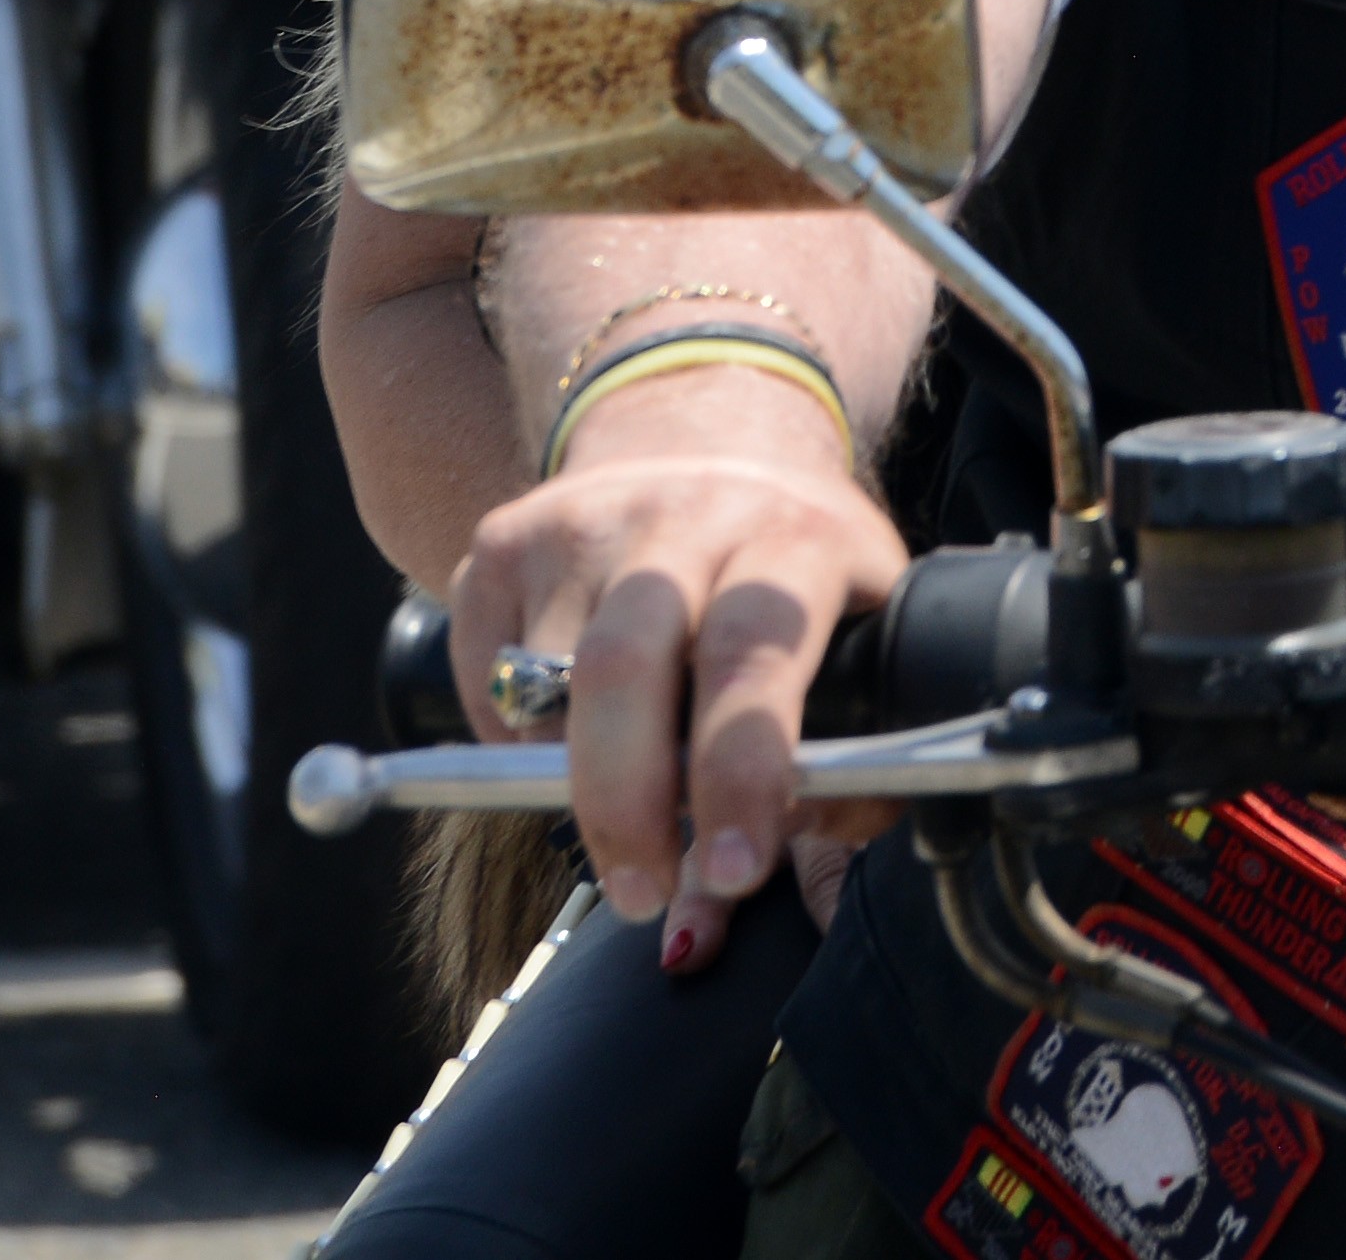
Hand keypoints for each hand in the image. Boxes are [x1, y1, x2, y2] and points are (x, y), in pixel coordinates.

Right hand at [451, 364, 907, 965]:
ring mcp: (583, 521)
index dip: (741, 768)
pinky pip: (487, 678)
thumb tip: (782, 906)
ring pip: (541, 685)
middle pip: (623, 666)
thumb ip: (841, 785)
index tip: (736, 868)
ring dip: (573, 779)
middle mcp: (684, 515)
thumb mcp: (858, 646)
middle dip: (626, 805)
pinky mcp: (502, 540)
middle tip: (643, 893)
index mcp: (795, 538)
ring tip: (623, 807)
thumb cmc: (795, 577)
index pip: (757, 654)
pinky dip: (516, 739)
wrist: (711, 439)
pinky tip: (572, 732)